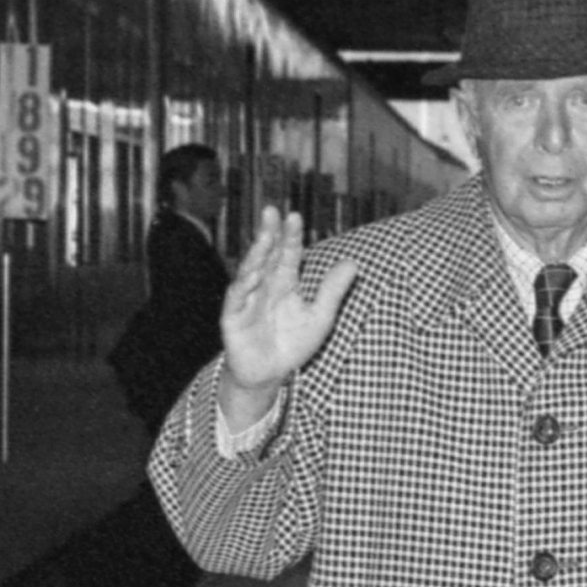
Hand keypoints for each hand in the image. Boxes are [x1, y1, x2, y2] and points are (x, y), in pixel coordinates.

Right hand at [215, 209, 359, 424]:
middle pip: (265, 255)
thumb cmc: (292, 343)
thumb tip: (354, 263)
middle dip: (268, 233)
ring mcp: (246, 300)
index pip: (288, 254)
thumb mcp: (320, 317)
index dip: (291, 236)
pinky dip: (244, 287)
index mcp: (284, 282)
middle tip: (272, 211)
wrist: (270, 375)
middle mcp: (264, 285)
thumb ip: (333, 290)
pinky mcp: (233, 318)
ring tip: (264, 238)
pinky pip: (237, 299)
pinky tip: (252, 275)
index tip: (294, 216)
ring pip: (249, 272)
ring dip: (256, 254)